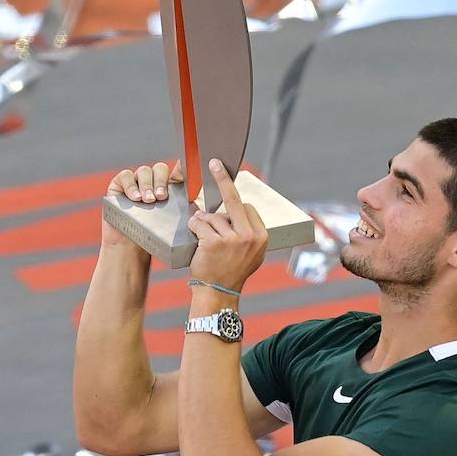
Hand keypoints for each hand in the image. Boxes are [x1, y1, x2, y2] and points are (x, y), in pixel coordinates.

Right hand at [101, 159, 183, 248]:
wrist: (132, 247)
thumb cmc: (153, 236)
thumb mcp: (174, 223)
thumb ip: (186, 213)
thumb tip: (199, 209)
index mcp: (168, 187)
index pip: (176, 171)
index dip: (180, 168)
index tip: (182, 174)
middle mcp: (152, 181)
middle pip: (160, 169)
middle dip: (161, 182)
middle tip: (161, 197)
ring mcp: (135, 181)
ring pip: (144, 171)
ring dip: (147, 185)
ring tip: (148, 200)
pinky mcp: (119, 185)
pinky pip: (125, 176)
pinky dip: (131, 185)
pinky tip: (135, 198)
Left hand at [187, 158, 266, 291]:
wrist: (218, 293)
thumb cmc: (231, 271)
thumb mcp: (251, 253)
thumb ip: (249, 231)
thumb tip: (242, 208)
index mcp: (261, 236)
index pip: (246, 207)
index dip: (233, 202)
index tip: (226, 180)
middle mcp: (250, 236)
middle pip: (234, 200)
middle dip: (223, 179)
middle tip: (214, 162)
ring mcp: (232, 240)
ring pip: (212, 215)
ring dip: (202, 222)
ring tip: (203, 237)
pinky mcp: (214, 242)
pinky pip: (200, 223)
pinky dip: (194, 226)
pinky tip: (195, 234)